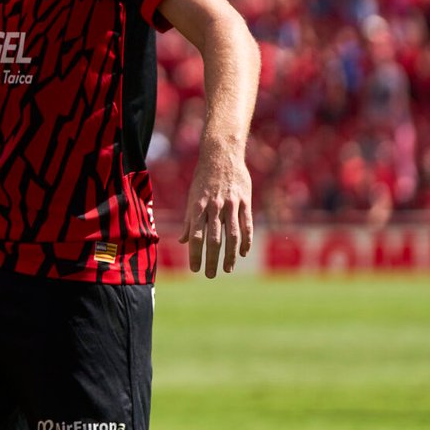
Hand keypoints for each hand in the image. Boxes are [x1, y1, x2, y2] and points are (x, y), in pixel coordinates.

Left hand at [180, 145, 254, 277]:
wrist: (221, 155)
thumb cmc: (203, 178)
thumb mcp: (192, 196)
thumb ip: (190, 220)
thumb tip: (184, 241)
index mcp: (197, 206)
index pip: (196, 236)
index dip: (195, 254)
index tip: (194, 269)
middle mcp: (213, 207)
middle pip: (213, 238)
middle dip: (211, 259)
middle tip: (209, 275)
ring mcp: (231, 204)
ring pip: (231, 235)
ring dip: (230, 255)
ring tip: (227, 270)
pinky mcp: (245, 201)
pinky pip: (246, 225)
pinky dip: (246, 240)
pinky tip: (243, 253)